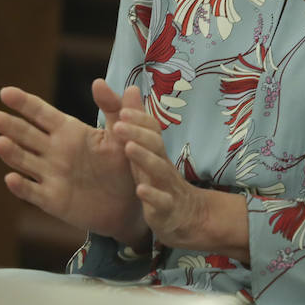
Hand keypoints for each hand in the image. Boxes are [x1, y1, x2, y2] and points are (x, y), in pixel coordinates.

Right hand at [0, 80, 147, 246]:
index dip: (24, 103)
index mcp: (69, 131)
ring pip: (24, 161)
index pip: (41, 113)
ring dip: (11, 153)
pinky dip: (21, 187)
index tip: (5, 92)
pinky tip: (11, 178)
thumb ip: (113, 108)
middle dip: (8, 125)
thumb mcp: (122, 133)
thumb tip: (100, 81)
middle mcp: (54, 151)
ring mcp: (51, 175)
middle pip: (26, 134)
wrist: (131, 202)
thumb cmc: (125, 163)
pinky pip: (33, 192)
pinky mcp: (53, 199)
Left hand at [114, 104, 249, 262]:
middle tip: (118, 124)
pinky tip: (140, 190)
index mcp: (156, 150)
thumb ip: (137, 123)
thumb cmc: (158, 179)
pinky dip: (151, 196)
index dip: (139, 118)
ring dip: (144, 158)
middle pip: (155, 145)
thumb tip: (130, 88)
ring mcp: (166, 186)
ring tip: (128, 148)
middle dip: (137, 133)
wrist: (185, 215)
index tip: (122, 109)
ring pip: (158, 170)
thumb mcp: (145, 152)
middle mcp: (162, 164)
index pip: (152, 129)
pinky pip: (160, 202)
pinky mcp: (166, 210)